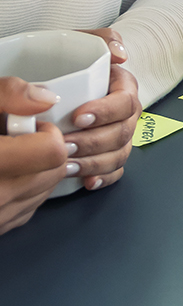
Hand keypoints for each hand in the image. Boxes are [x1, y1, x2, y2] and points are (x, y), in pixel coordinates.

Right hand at [0, 77, 68, 234]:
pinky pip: (25, 210)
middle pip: (54, 171)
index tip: (27, 123)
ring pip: (44, 191)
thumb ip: (6, 95)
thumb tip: (46, 99)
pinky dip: (23, 190)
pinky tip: (1, 175)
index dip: (46, 131)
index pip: (52, 152)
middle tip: (13, 138)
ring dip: (36, 170)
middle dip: (44, 149)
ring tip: (4, 156)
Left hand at [69, 28, 141, 190]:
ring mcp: (120, 134)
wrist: (60, 84)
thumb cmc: (73, 62)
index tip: (78, 116)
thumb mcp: (85, 42)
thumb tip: (120, 56)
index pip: (126, 102)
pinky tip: (86, 181)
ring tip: (67, 165)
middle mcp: (127, 113)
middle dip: (94, 142)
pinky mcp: (110, 154)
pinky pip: (116, 171)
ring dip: (95, 163)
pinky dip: (103, 178)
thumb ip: (103, 40)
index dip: (105, 112)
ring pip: (120, 155)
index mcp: (125, 87)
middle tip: (65, 145)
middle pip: (123, 133)